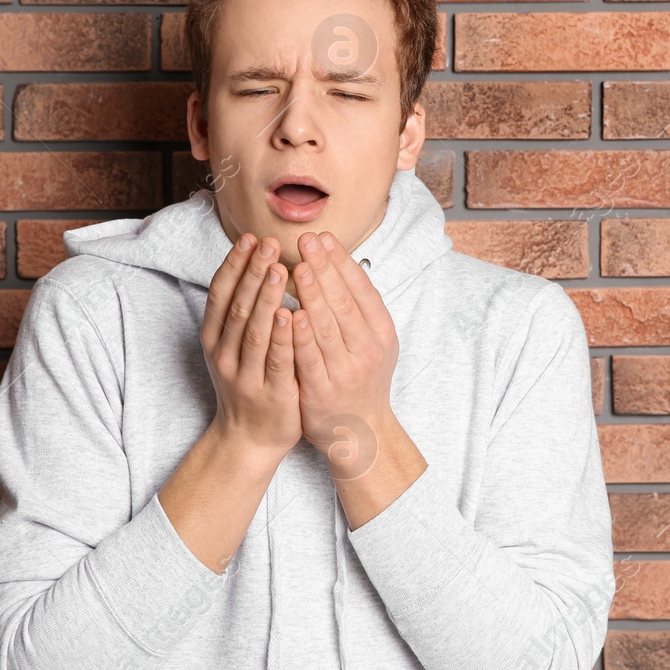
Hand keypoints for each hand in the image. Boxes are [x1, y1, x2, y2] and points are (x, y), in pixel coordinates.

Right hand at [200, 233, 301, 459]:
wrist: (249, 438)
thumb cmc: (248, 381)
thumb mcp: (234, 345)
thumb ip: (242, 311)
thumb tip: (255, 262)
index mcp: (214, 338)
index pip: (220, 294)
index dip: (234, 265)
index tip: (250, 238)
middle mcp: (224, 354)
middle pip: (237, 306)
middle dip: (252, 272)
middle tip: (268, 243)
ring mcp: (244, 375)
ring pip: (253, 331)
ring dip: (265, 298)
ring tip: (279, 269)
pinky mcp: (268, 392)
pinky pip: (275, 360)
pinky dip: (282, 336)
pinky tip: (291, 314)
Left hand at [289, 231, 399, 479]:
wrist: (361, 432)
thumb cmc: (362, 378)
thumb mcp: (373, 341)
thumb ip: (358, 308)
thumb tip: (337, 261)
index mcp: (381, 332)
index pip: (361, 289)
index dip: (341, 261)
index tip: (323, 237)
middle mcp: (368, 349)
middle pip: (344, 302)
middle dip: (324, 268)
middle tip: (306, 240)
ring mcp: (346, 371)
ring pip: (327, 326)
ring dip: (312, 295)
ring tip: (297, 267)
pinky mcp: (323, 392)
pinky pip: (310, 359)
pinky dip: (300, 336)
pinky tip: (289, 314)